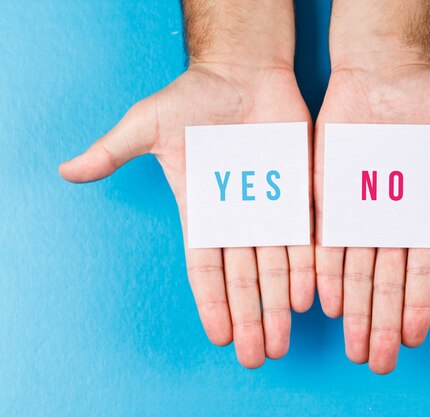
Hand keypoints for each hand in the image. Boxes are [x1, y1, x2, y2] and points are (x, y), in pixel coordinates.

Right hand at [59, 62, 314, 367]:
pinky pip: (305, 236)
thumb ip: (113, 151)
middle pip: (246, 278)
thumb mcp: (147, 124)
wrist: (241, 71)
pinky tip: (311, 297)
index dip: (213, 304)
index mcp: (203, 211)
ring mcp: (271, 207)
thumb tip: (66, 171)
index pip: (206, 268)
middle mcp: (239, 217)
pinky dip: (308, 267)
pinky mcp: (299, 192)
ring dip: (280, 305)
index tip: (219, 337)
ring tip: (283, 341)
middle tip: (259, 355)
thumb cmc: (193, 97)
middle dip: (251, 318)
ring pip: (278, 266)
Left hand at [314, 63, 429, 372]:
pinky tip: (326, 303)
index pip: (424, 267)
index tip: (414, 337)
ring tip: (352, 347)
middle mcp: (390, 219)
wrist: (382, 73)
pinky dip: (324, 271)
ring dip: (354, 310)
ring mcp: (357, 209)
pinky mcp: (328, 195)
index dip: (419, 303)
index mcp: (425, 211)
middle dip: (382, 322)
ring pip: (354, 270)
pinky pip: (324, 240)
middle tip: (378, 361)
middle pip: (386, 281)